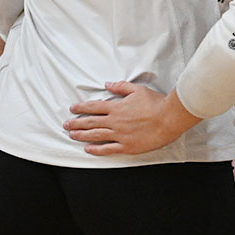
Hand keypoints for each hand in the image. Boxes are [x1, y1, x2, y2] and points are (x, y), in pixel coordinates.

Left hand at [65, 82, 197, 155]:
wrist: (169, 118)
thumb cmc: (156, 103)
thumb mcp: (138, 90)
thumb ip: (121, 87)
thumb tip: (107, 84)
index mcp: (117, 107)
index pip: (94, 107)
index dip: (81, 108)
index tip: (72, 109)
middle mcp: (115, 121)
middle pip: (90, 122)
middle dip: (76, 123)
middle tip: (66, 124)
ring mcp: (120, 135)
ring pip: (95, 135)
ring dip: (81, 135)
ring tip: (71, 135)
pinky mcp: (126, 146)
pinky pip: (107, 149)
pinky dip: (96, 149)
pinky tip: (87, 149)